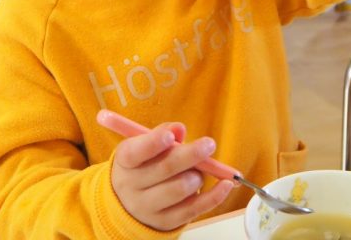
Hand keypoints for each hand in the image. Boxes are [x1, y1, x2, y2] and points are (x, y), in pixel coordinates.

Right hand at [110, 122, 233, 230]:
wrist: (130, 203)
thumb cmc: (143, 166)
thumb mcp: (144, 145)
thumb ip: (163, 134)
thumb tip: (179, 129)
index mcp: (125, 161)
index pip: (135, 153)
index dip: (152, 143)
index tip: (170, 136)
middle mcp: (132, 186)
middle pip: (164, 169)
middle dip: (189, 155)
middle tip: (209, 144)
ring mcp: (148, 207)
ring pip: (180, 189)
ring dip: (197, 175)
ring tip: (200, 170)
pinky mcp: (166, 221)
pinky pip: (195, 209)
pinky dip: (215, 196)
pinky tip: (226, 184)